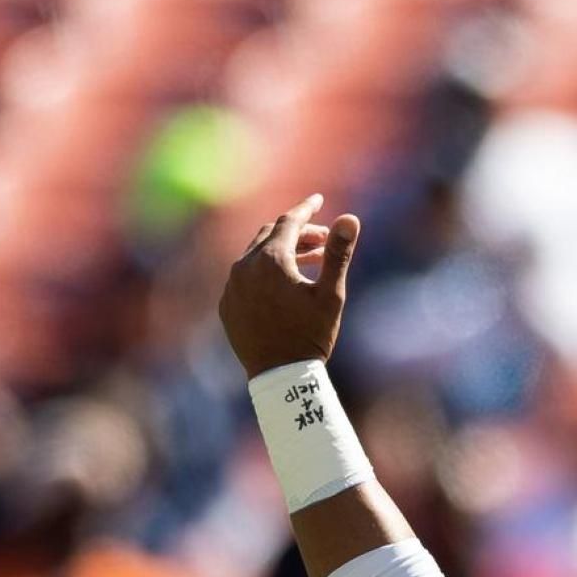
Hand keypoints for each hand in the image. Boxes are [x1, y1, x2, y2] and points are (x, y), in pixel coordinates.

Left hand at [219, 194, 361, 378]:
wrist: (281, 377)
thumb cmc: (311, 335)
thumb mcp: (331, 294)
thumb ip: (338, 254)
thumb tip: (350, 218)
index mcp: (271, 260)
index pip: (289, 221)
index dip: (306, 209)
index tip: (318, 199)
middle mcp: (245, 267)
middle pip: (271, 235)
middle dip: (297, 232)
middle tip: (322, 240)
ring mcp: (232, 287)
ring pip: (255, 256)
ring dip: (282, 252)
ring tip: (308, 262)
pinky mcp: (227, 306)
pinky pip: (244, 278)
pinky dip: (264, 273)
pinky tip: (283, 286)